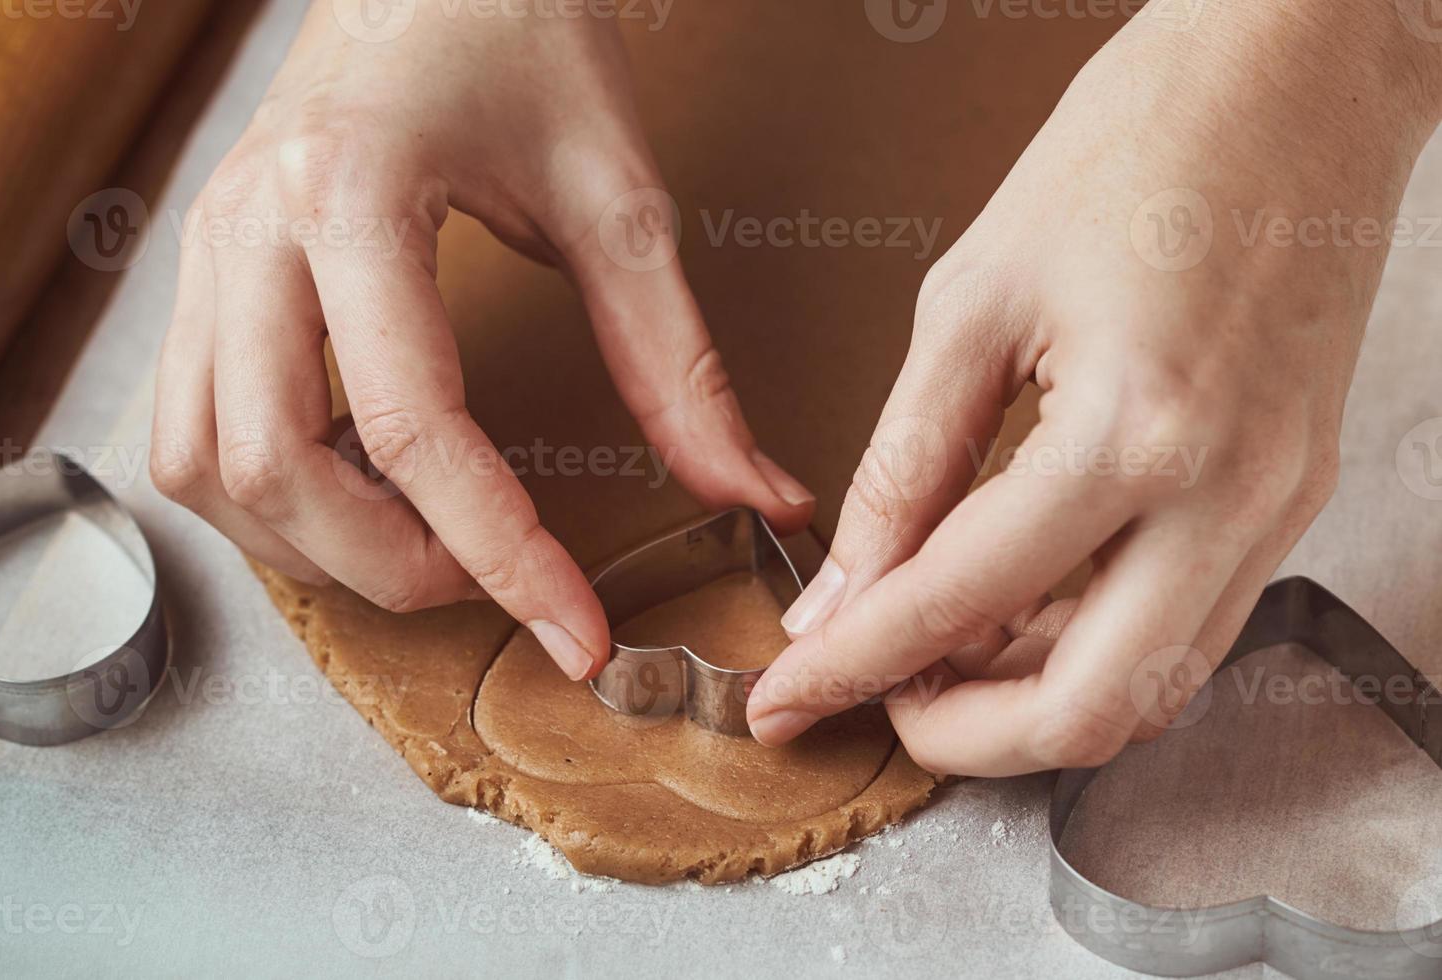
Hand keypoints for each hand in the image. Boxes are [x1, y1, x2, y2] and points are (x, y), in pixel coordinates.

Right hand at [150, 2, 812, 679]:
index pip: (413, 427)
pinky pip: (184, 425)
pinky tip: (347, 489)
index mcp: (351, 197)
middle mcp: (249, 230)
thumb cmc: (522, 36)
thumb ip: (677, 360)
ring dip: (308, 542)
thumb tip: (751, 491)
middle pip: (271, 467)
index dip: (503, 556)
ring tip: (419, 544)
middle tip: (489, 581)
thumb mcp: (616, 196)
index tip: (576, 631)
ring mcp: (205, 250)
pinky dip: (260, 493)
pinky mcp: (202, 268)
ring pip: (201, 464)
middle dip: (387, 565)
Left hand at [747, 0, 1441, 773]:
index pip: (957, 600)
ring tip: (938, 653)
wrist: (1299, 72)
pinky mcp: (1289, 494)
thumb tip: (847, 584)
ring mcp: (1274, 504)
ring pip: (1153, 688)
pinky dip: (1094, 647)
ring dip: (1032, 701)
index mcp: (1132, 428)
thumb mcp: (976, 297)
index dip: (852, 667)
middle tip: (877, 700)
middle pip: (1087, 710)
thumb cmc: (1142, 141)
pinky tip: (1022, 611)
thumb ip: (905, 461)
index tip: (788, 696)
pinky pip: (1189, 626)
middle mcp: (1226, 493)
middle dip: (960, 736)